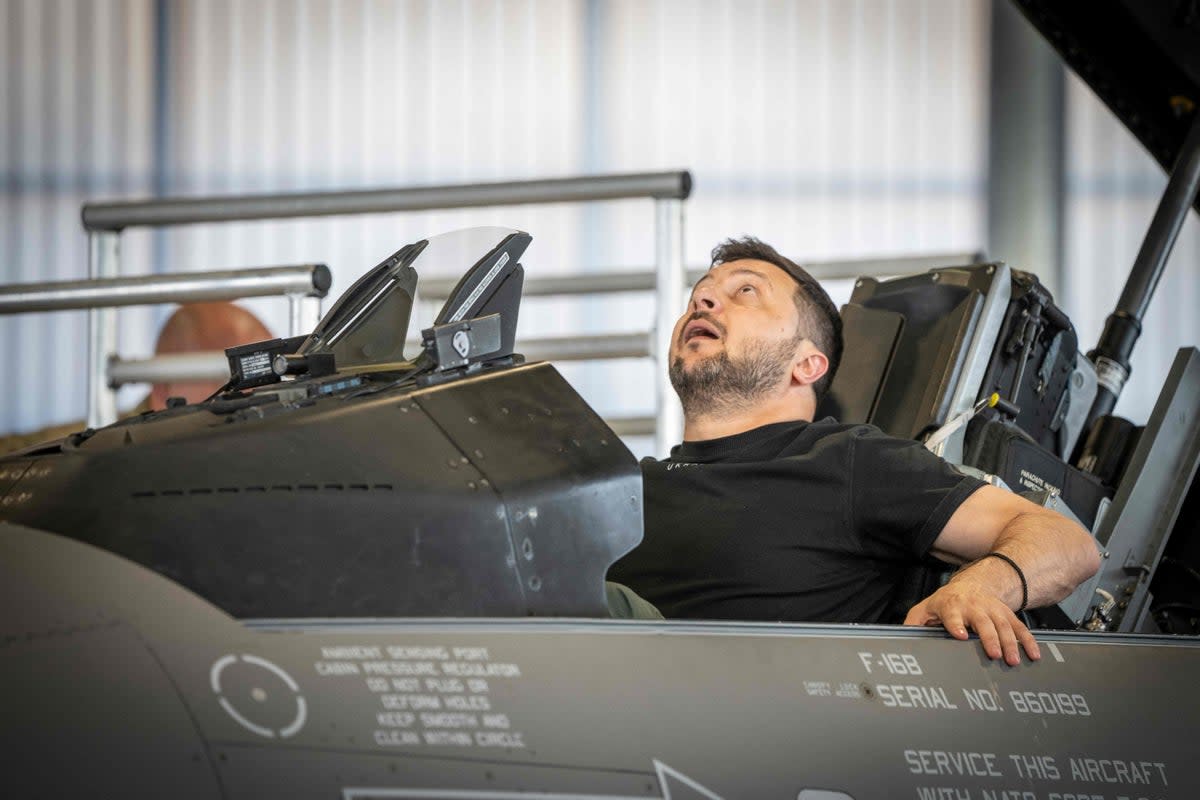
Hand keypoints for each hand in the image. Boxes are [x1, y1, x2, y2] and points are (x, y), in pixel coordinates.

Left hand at [903, 581, 1040, 665]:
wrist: (973, 584)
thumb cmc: (946, 602)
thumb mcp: (926, 609)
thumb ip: (914, 623)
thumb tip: (901, 638)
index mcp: (951, 605)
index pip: (952, 615)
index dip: (955, 624)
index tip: (960, 635)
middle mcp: (973, 606)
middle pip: (982, 622)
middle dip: (988, 638)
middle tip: (993, 654)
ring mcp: (992, 609)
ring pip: (1003, 625)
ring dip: (1010, 643)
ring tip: (1012, 660)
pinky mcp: (1006, 614)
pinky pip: (1019, 627)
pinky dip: (1028, 641)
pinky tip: (1033, 655)